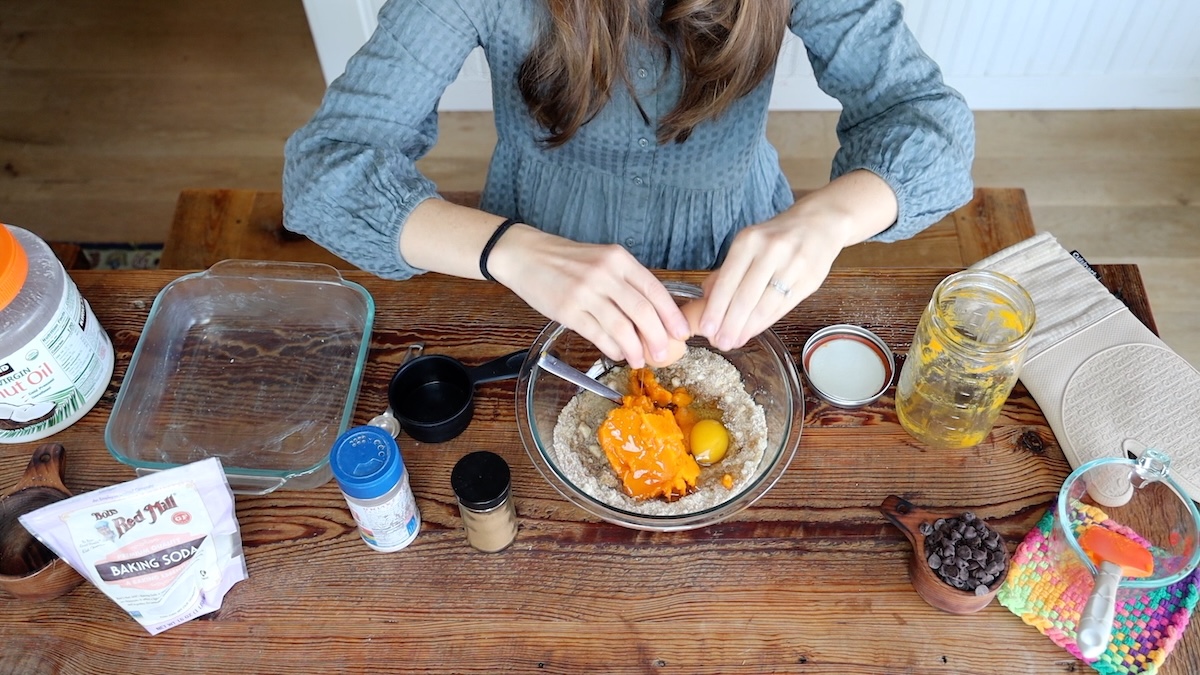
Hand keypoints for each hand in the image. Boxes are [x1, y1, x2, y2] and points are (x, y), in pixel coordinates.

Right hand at [487, 225, 689, 367]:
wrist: (526, 255)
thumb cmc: (567, 260)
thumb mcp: (602, 259)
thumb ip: (626, 281)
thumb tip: (652, 315)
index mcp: (618, 259)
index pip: (654, 289)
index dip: (671, 315)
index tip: (682, 333)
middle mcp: (605, 274)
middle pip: (642, 312)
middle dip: (657, 338)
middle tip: (663, 353)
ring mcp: (586, 293)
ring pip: (622, 328)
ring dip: (634, 349)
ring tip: (640, 360)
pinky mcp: (568, 311)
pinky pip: (598, 335)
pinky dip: (612, 348)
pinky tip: (617, 353)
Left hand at [695, 171, 899, 349]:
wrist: (819, 223)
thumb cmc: (776, 237)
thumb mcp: (748, 244)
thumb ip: (727, 271)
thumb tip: (706, 300)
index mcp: (749, 241)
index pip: (727, 281)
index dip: (716, 308)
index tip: (706, 328)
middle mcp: (771, 251)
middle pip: (745, 297)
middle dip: (730, 324)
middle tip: (720, 343)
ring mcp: (793, 266)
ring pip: (765, 306)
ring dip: (747, 328)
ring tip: (734, 341)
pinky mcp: (810, 280)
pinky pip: (782, 307)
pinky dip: (765, 322)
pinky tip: (753, 331)